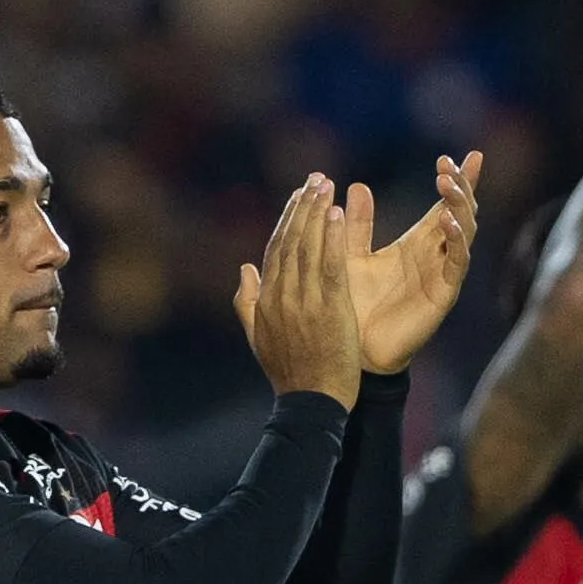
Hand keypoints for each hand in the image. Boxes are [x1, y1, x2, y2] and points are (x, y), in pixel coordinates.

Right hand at [234, 172, 365, 404]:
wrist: (310, 404)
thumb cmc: (289, 375)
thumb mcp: (258, 339)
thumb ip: (247, 302)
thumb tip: (244, 268)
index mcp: (265, 300)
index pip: (276, 249)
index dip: (288, 219)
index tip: (298, 196)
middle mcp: (280, 295)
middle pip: (291, 240)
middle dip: (303, 206)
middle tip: (314, 179)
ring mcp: (303, 300)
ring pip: (308, 246)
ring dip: (317, 212)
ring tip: (325, 185)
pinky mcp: (328, 308)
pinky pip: (329, 264)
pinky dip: (332, 237)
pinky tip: (338, 213)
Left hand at [351, 151, 483, 376]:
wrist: (354, 350)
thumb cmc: (355, 305)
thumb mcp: (351, 256)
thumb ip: (357, 225)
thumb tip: (355, 185)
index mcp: (418, 243)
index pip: (446, 204)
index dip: (459, 179)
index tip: (469, 153)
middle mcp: (435, 254)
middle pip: (462, 211)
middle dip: (461, 186)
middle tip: (448, 164)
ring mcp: (442, 273)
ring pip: (465, 231)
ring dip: (460, 206)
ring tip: (448, 183)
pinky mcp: (443, 294)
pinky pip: (457, 263)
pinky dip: (456, 241)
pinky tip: (448, 223)